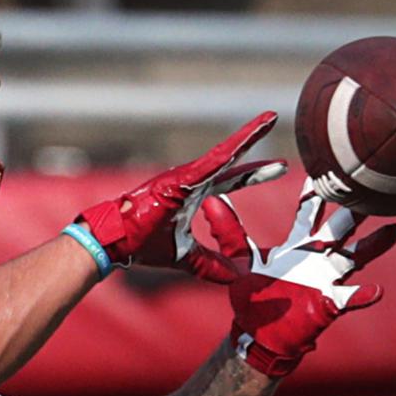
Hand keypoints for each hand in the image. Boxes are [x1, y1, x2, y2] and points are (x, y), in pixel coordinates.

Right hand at [78, 112, 286, 282]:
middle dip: (255, 142)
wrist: (115, 240)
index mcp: (193, 194)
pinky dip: (229, 151)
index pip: (231, 181)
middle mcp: (191, 180)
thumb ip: (210, 265)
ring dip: (247, 136)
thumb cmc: (141, 244)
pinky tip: (247, 139)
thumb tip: (235, 277)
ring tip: (268, 119)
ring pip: (224, 153)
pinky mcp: (178, 179)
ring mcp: (184, 176)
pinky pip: (210, 163)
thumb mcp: (185, 258)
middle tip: (274, 121)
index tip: (280, 166)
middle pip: (231, 159)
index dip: (254, 173)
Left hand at [203, 180, 395, 376]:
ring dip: (375, 244)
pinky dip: (361, 295)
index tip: (328, 166)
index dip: (318, 191)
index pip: (310, 211)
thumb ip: (229, 233)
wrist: (260, 331)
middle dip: (355, 207)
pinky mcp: (328, 304)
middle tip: (372, 185)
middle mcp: (317, 257)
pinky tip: (375, 290)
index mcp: (296, 243)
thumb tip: (210, 201)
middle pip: (341, 226)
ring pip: (356, 256)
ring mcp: (327, 279)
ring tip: (394, 229)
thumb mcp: (241, 260)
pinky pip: (348, 299)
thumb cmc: (254, 293)